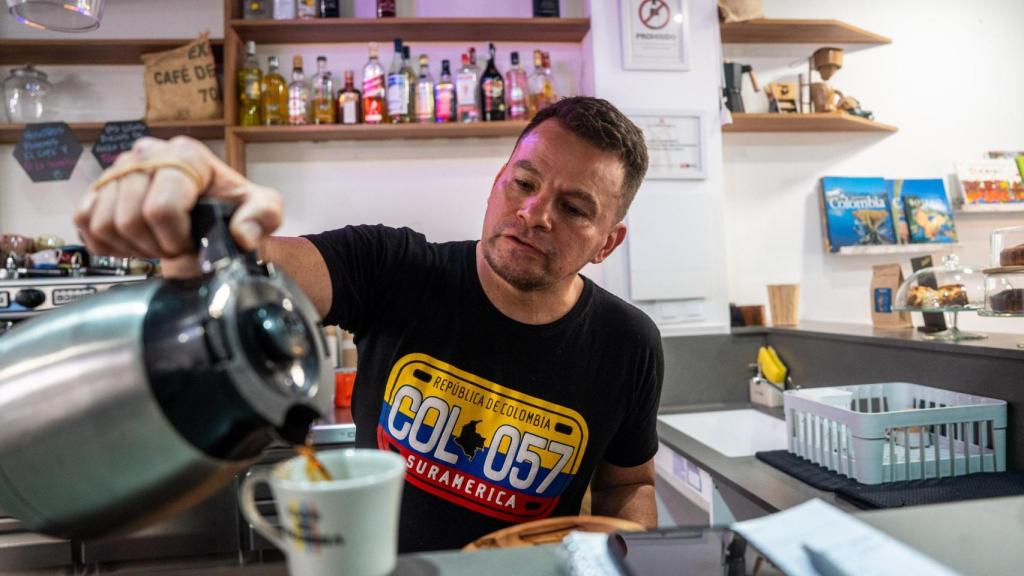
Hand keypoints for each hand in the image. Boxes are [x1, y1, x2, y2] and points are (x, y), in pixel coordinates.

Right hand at [74, 136, 281, 263]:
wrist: (210, 209)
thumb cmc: (232, 207)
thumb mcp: (262, 209)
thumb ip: (263, 216)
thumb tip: (242, 235)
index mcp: (184, 154)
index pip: (160, 209)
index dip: (175, 241)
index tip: (192, 245)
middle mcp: (146, 153)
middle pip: (130, 219)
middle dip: (156, 246)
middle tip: (175, 249)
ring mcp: (117, 168)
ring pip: (104, 223)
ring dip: (132, 247)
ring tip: (157, 245)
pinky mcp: (97, 188)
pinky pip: (84, 223)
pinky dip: (106, 244)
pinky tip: (133, 244)